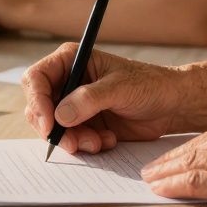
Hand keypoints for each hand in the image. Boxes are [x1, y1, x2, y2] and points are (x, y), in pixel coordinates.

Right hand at [22, 43, 184, 153]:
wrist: (171, 105)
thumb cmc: (149, 84)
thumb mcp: (120, 88)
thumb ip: (89, 99)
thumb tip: (60, 115)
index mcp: (71, 60)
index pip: (36, 78)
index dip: (37, 102)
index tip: (49, 124)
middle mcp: (68, 81)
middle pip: (38, 107)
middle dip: (53, 128)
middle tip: (73, 143)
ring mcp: (74, 105)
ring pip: (53, 128)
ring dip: (72, 140)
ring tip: (98, 142)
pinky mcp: (83, 125)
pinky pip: (70, 140)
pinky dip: (85, 145)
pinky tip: (108, 140)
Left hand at [141, 118, 206, 206]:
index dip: (198, 144)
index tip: (181, 151)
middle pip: (204, 142)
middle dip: (176, 154)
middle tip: (155, 163)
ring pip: (196, 159)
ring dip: (169, 169)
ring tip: (151, 177)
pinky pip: (199, 181)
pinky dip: (177, 184)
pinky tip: (162, 187)